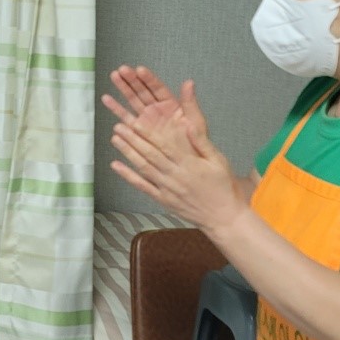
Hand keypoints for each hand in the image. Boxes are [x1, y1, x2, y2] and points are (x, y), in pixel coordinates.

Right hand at [103, 66, 210, 138]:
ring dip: (122, 88)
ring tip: (113, 76)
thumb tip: (189, 82)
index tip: (139, 69)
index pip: (158, 88)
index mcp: (171, 105)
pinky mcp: (138, 130)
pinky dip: (116, 108)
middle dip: (132, 79)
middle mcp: (157, 110)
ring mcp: (147, 119)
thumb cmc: (196, 145)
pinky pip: (126, 117)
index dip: (148, 78)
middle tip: (121, 70)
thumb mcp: (196, 122)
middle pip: (143, 91)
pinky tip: (107, 98)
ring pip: (132, 100)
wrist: (189, 165)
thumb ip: (190, 102)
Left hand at [111, 100, 245, 232]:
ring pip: (143, 168)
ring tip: (115, 139)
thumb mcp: (218, 160)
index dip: (148, 134)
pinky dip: (128, 176)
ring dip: (128, 153)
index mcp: (188, 164)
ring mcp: (167, 189)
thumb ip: (201, 142)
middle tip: (119, 126)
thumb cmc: (223, 187)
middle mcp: (174, 176)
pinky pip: (142, 186)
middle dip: (132, 139)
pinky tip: (116, 166)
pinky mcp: (163, 199)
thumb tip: (188, 124)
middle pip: (149, 155)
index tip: (135, 122)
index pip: (164, 145)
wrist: (223, 217)